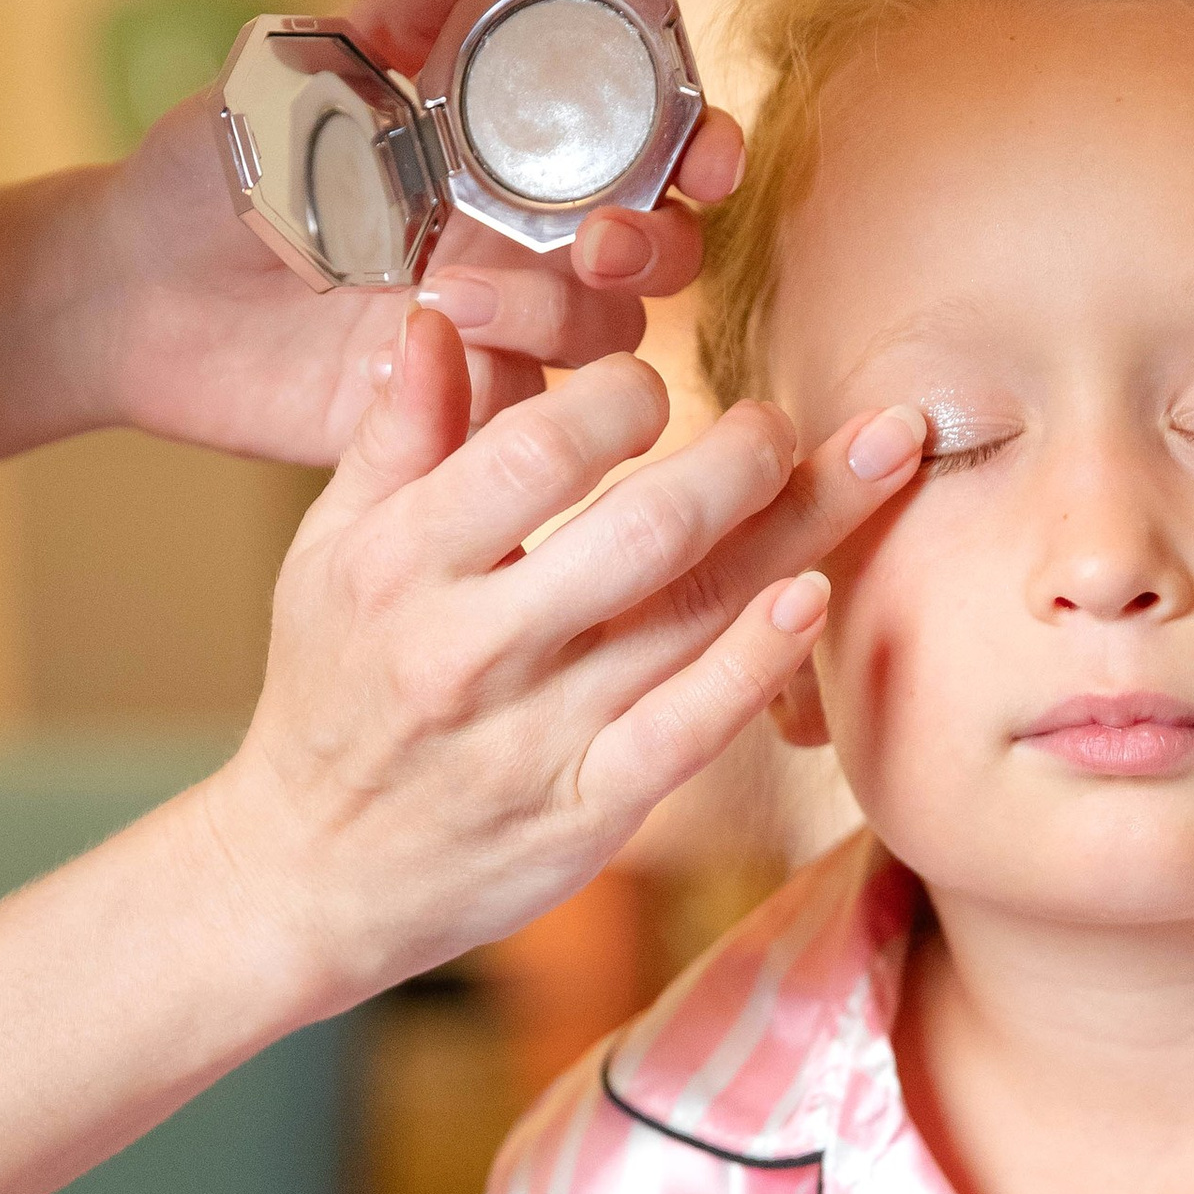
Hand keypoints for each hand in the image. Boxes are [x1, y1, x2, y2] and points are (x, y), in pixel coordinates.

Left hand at [86, 0, 744, 464]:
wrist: (126, 289)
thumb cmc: (219, 165)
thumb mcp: (314, 64)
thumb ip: (421, 2)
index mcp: (511, 160)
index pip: (651, 151)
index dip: (705, 149)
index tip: (708, 151)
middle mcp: (522, 250)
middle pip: (661, 256)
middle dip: (658, 246)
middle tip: (595, 242)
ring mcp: (492, 338)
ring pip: (608, 345)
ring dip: (555, 321)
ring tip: (439, 301)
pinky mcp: (448, 420)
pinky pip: (525, 427)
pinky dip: (493, 396)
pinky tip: (410, 359)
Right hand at [195, 306, 923, 1011]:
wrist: (312, 876)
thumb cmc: (333, 694)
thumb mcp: (332, 554)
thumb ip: (398, 436)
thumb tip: (443, 317)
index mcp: (402, 565)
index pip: (536, 454)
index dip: (620, 397)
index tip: (654, 381)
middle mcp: (469, 649)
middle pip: (642, 528)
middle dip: (744, 456)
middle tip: (788, 418)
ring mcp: (534, 737)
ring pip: (688, 617)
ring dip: (801, 530)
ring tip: (880, 459)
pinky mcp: (585, 813)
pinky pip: (691, 728)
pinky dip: (757, 663)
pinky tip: (815, 598)